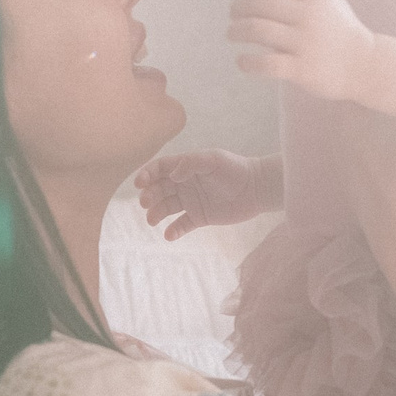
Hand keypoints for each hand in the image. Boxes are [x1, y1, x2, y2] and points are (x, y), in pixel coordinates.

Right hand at [136, 149, 269, 241]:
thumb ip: (191, 163)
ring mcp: (191, 201)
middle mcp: (185, 184)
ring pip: (166, 207)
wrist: (257, 188)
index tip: (139, 184)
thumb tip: (172, 175)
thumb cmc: (235, 169)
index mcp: (185, 167)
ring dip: (156, 213)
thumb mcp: (213, 160)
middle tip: (146, 203)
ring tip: (152, 220)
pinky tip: (169, 235)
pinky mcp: (200, 217)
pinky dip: (174, 231)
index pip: (159, 169)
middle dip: (149, 195)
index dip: (146, 174)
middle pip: (159, 189)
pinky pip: (182, 225)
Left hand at [227, 0, 376, 99]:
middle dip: (237, 7)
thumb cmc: (343, 31)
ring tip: (231, 34)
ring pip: (257, 29)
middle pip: (258, 3)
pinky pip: (265, 64)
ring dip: (236, 30)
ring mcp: (304, 43)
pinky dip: (247, 62)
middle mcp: (308, 16)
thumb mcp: (332, 0)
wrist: (365, 66)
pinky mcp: (301, 69)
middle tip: (232, 14)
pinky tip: (242, 61)